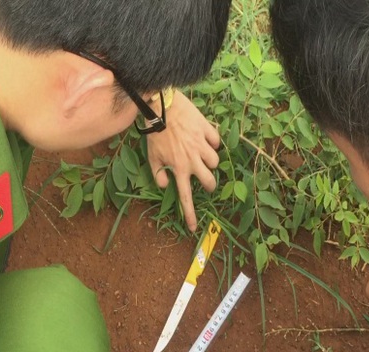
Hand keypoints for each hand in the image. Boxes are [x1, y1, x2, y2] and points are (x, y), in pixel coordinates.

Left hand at [146, 90, 219, 231]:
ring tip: (202, 154)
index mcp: (179, 169)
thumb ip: (158, 174)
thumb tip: (164, 185)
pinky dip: (212, 141)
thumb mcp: (152, 156)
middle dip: (210, 183)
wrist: (162, 106)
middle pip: (210, 181)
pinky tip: (205, 138)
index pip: (185, 197)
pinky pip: (216, 141)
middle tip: (205, 178)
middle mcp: (193, 160)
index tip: (193, 227)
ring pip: (215, 162)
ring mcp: (201, 146)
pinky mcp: (207, 131)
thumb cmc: (155, 133)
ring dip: (210, 161)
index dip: (190, 214)